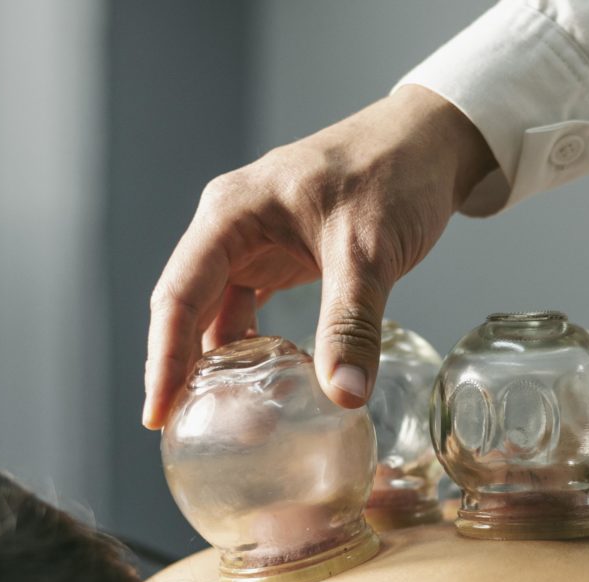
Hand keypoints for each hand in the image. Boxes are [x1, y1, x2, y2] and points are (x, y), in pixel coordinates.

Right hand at [143, 85, 494, 428]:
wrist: (431, 143)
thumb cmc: (394, 174)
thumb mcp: (369, 252)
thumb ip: (352, 323)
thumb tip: (343, 396)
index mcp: (231, 213)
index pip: (179, 294)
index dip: (163, 358)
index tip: (157, 414)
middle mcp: (231, 227)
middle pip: (188, 308)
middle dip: (184, 370)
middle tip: (187, 431)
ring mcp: (256, 242)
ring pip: (220, 313)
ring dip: (223, 365)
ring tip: (229, 422)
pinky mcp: (284, 257)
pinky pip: (252, 311)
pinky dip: (255, 350)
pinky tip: (267, 387)